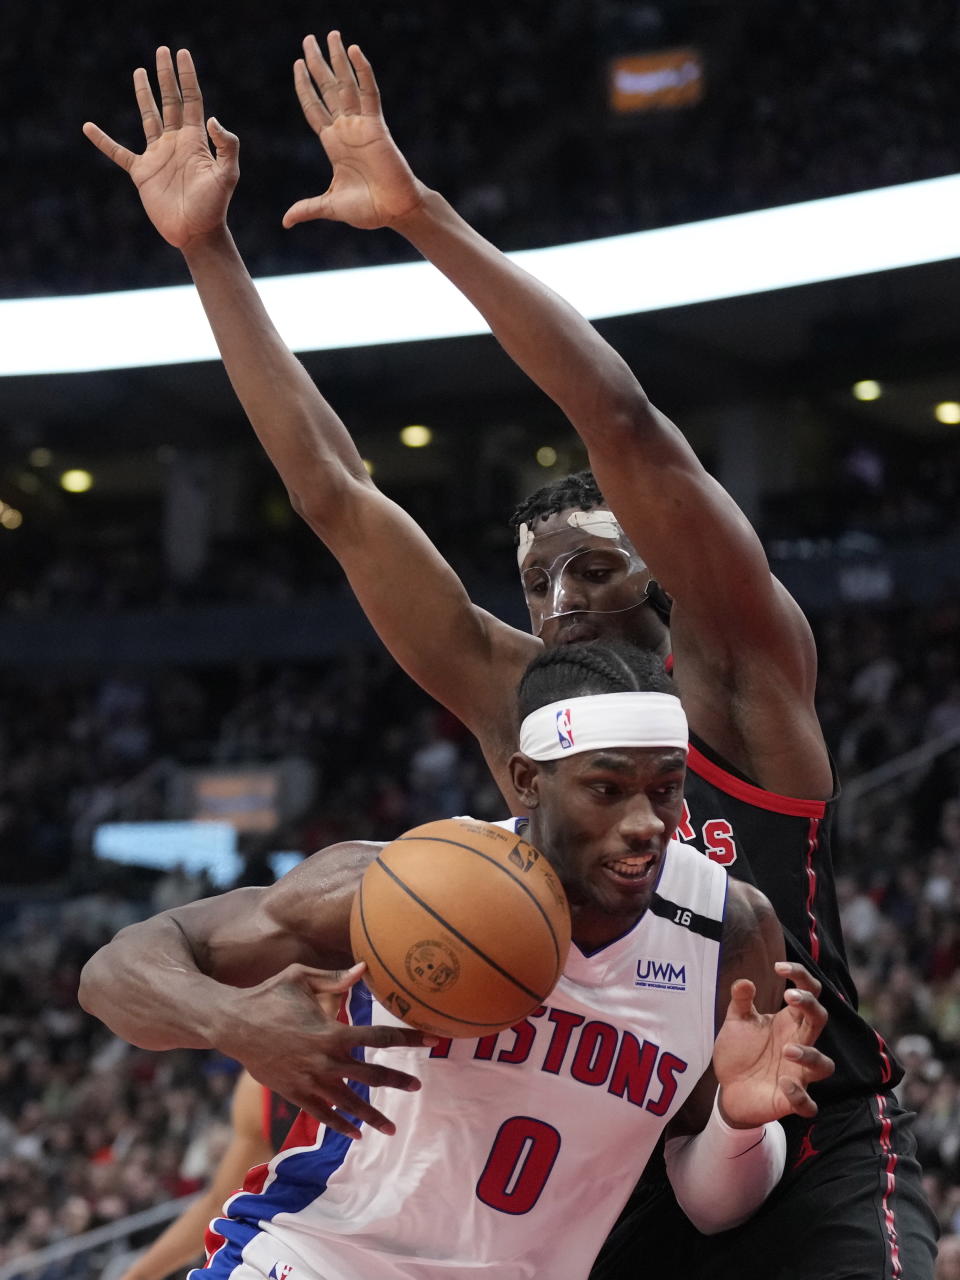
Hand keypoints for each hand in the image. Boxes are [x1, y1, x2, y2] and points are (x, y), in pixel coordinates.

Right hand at [82, 47, 237, 248]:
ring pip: (148, 117)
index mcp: (195, 140)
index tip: (182, 54)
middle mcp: (175, 143)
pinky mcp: (142, 173)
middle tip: (162, 52)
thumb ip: (226, 146)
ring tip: (139, 72)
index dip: (187, 77)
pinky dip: (103, 141)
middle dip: (165, 77)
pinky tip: (89, 127)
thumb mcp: (227, 175)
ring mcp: (158, 156)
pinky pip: (118, 152)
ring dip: (143, 95)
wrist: (196, 233)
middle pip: (169, 101)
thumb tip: (212, 118)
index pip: (191, 100)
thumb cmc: (215, 206)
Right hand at [210, 961, 436, 1139]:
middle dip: (397, 1081)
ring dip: (371, 1116)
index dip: (408, 1039)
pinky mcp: (293, 1093)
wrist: (230, 1024)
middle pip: (370, 1076)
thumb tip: (365, 969)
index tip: (430, 1041)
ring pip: (348, 1103)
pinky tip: (356, 1134)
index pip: (379, 1038)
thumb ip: (335, 978)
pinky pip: (321, 1114)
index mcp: (331, 1031)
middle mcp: (324, 1060)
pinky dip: (340, 1125)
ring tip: (392, 1128)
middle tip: (417, 1086)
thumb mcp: (300, 977)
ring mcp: (309, 1081)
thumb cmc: (267, 995)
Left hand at [283, 31, 424, 230]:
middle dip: (318, 64)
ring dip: (338, 59)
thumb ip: (308, 208)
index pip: (314, 108)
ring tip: (331, 34)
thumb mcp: (330, 207)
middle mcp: (346, 129)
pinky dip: (363, 72)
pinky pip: (369, 93)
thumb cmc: (368, 210)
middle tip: (308, 39)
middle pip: (328, 89)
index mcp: (333, 144)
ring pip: (346, 84)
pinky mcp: (378, 126)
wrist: (395, 211)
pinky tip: (355, 51)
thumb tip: (285, 222)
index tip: (297, 65)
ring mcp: (362, 125)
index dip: (305, 87)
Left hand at [712, 961, 832, 1127]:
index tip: (779, 967)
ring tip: (786, 1049)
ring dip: (810, 1055)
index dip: (801, 976)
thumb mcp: (736, 1022)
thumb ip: (740, 1002)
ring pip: (825, 1065)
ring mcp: (798, 1073)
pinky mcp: (791, 1101)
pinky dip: (800, 1096)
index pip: (809, 993)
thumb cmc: (740, 1052)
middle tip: (789, 996)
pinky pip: (808, 1104)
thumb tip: (745, 982)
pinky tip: (783, 1084)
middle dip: (810, 1005)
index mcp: (789, 1022)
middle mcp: (799, 1044)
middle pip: (820, 1019)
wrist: (728, 1089)